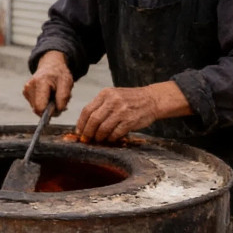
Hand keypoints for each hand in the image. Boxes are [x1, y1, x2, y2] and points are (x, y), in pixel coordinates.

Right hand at [23, 51, 73, 115]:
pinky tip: (47, 95)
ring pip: (37, 109)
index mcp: (40, 82)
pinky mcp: (25, 93)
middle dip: (50, 108)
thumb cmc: (59, 74)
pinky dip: (43, 103)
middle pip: (38, 110)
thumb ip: (63, 97)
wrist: (50, 65)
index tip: (58, 107)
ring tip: (53, 95)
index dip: (50, 111)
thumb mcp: (67, 83)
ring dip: (47, 106)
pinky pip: (35, 106)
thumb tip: (57, 111)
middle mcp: (29, 86)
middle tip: (58, 99)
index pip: (40, 107)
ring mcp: (26, 90)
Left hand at [76, 81, 192, 141]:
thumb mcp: (114, 96)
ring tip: (99, 139)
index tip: (79, 132)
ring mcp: (122, 111)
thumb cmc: (131, 100)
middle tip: (87, 139)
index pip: (87, 110)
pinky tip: (111, 138)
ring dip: (99, 137)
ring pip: (103, 128)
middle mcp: (113, 101)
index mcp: (106, 94)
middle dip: (88, 133)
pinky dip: (111, 138)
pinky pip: (115, 133)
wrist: (152, 99)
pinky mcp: (130, 121)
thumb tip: (85, 124)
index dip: (81, 123)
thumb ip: (100, 106)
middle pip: (93, 120)